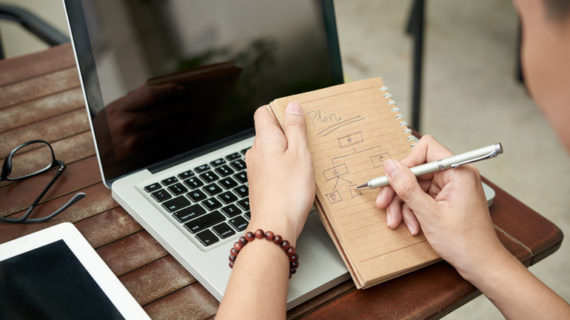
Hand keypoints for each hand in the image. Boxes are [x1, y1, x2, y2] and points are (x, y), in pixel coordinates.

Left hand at [245, 102, 314, 244]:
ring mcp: (255, 169)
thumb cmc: (289, 191)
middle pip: (269, 132)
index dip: (280, 111)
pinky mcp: (260, 184)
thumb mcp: (300, 153)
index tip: (298, 119)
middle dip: (288, 134)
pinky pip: (272, 167)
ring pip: (271, 151)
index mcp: (264, 139)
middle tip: (307, 143)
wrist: (275, 225)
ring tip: (305, 163)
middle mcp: (255, 152)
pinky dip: (284, 168)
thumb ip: (296, 128)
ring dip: (287, 153)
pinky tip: (297, 178)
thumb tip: (292, 106)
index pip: (264, 112)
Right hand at [375, 135, 505, 279]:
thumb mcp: (429, 214)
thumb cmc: (465, 242)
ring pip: (416, 185)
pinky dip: (413, 211)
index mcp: (458, 171)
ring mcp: (451, 188)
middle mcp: (455, 175)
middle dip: (399, 189)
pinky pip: (421, 197)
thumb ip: (407, 187)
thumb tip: (390, 166)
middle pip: (417, 170)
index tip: (392, 180)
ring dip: (403, 204)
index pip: (426, 149)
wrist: (481, 264)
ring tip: (396, 221)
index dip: (406, 163)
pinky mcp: (446, 199)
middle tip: (383, 203)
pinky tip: (412, 226)